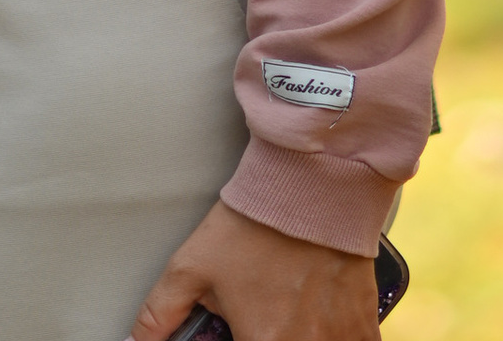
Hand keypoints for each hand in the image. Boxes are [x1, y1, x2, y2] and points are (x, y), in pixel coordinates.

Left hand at [130, 201, 376, 340]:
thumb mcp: (193, 264)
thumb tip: (138, 340)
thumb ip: (160, 312)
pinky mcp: (365, 322)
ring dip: (304, 337)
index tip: (237, 334)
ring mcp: (340, 338)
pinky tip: (323, 325)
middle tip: (259, 322)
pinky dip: (338, 339)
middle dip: (266, 336)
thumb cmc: (255, 222)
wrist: (315, 179)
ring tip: (288, 317)